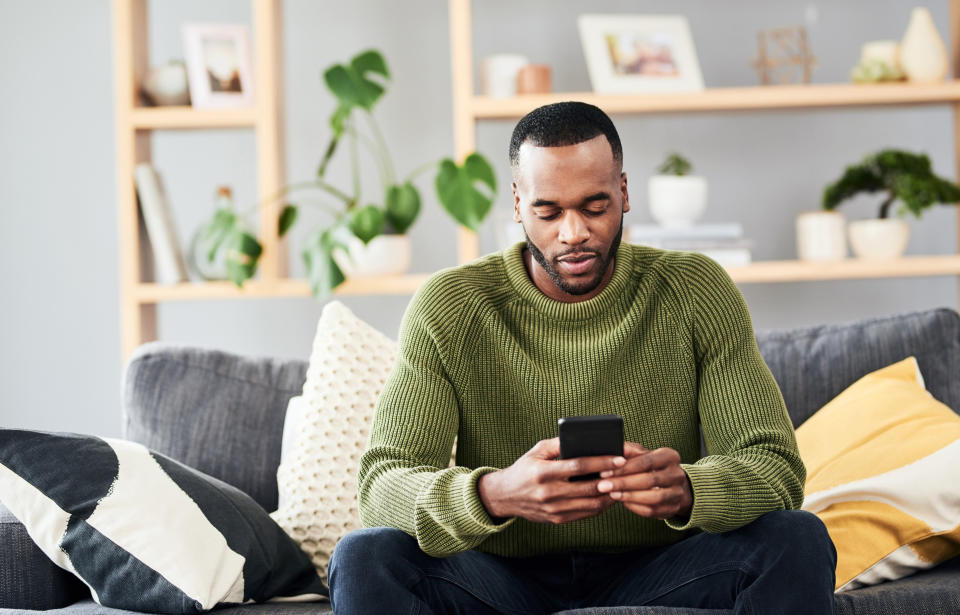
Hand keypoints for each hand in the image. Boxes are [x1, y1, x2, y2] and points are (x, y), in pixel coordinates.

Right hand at [477, 438, 625, 523]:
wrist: (505, 496)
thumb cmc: (524, 469)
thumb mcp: (536, 451)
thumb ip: (559, 444)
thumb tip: (585, 439)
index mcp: (543, 472)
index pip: (579, 466)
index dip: (602, 462)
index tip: (619, 459)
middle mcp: (548, 492)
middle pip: (589, 487)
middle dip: (611, 480)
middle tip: (627, 472)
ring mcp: (553, 509)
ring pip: (590, 504)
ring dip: (609, 495)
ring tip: (621, 484)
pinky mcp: (557, 520)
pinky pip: (585, 514)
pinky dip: (600, 506)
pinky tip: (608, 496)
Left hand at [595, 442, 692, 519]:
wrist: (669, 484)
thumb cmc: (649, 466)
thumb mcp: (641, 454)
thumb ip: (629, 451)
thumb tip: (616, 448)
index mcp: (670, 456)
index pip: (646, 462)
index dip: (624, 468)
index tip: (604, 471)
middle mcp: (677, 474)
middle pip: (649, 480)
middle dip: (623, 483)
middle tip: (603, 485)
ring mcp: (677, 493)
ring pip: (653, 498)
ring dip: (629, 496)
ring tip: (612, 494)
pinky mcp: (673, 509)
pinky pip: (653, 511)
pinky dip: (635, 507)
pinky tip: (623, 502)